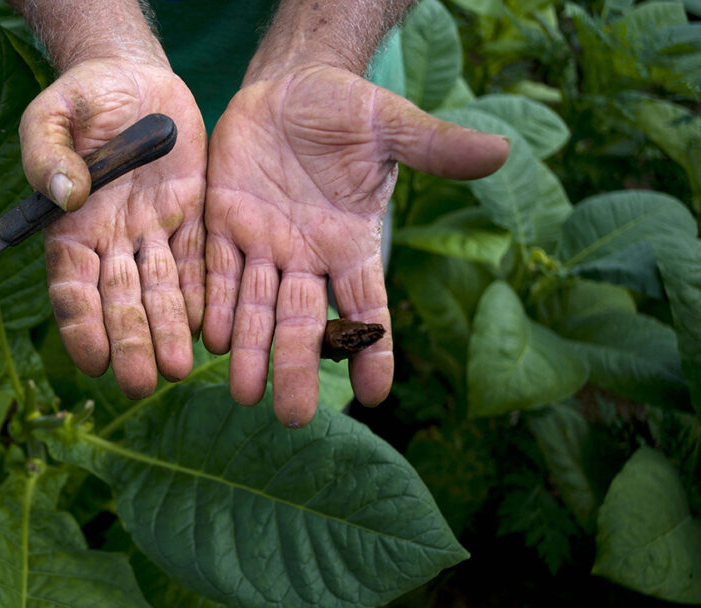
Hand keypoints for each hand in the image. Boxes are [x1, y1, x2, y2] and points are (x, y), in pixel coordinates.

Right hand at [20, 59, 206, 398]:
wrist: (133, 75)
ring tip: (179, 370)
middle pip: (120, 302)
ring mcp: (153, 232)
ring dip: (169, 331)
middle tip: (144, 383)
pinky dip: (202, 296)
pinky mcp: (191, 217)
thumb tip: (64, 196)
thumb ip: (49, 153)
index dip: (81, 325)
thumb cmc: (82, 96)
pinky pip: (198, 262)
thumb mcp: (54, 114)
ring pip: (162, 291)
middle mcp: (112, 241)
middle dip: (131, 343)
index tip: (93, 361)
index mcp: (70, 226)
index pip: (72, 288)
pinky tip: (210, 329)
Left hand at [203, 64, 508, 426]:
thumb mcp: (390, 124)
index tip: (375, 394)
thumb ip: (435, 145)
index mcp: (350, 242)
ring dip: (251, 350)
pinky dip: (213, 303)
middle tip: (291, 417)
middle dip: (298, 367)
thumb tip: (502, 152)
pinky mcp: (223, 222)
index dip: (374, 349)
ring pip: (256, 307)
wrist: (289, 85)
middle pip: (304, 323)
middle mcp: (306, 255)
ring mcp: (263, 243)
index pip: (367, 307)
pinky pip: (215, 269)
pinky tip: (209, 340)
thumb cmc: (346, 108)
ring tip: (244, 393)